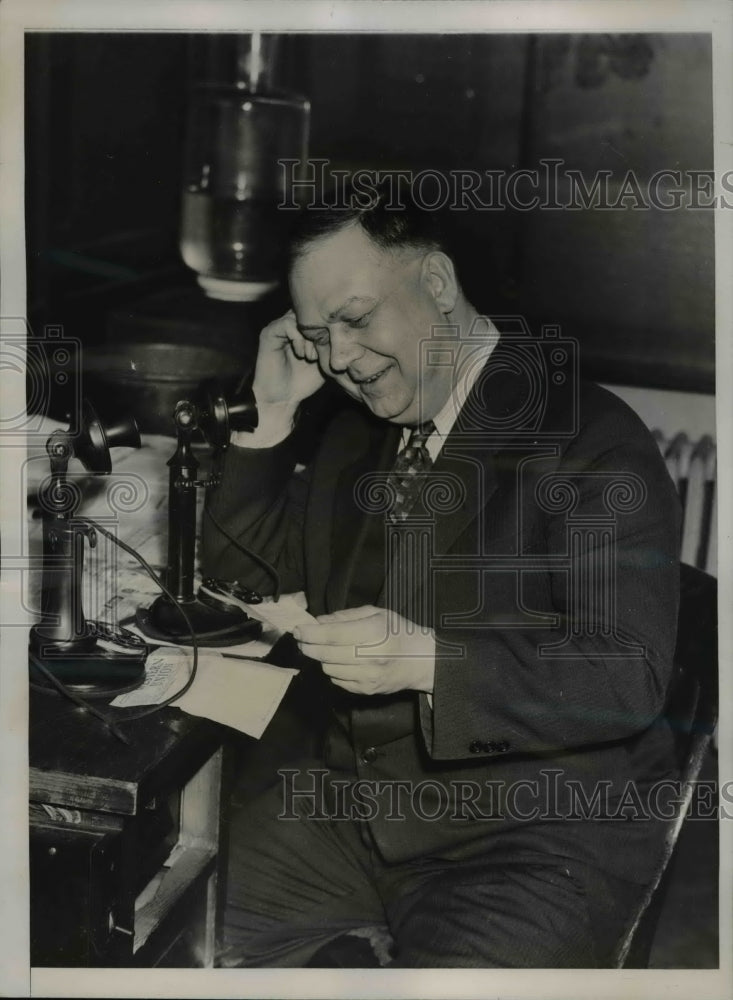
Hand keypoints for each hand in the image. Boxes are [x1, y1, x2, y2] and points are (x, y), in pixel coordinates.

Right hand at [252, 309, 324, 410]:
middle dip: (320, 332)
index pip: (319, 314)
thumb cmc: (303, 381)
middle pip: (310, 312)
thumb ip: (333, 345)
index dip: (329, 329)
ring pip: (299, 316)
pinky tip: (300, 354)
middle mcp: (291, 324)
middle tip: (322, 354)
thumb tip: (350, 333)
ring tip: (311, 357)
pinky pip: (286, 323)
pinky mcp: (269, 333)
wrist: (283, 398)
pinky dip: (297, 338)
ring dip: (309, 337)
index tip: (333, 350)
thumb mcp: (326, 361)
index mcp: (303, 329)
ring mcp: (279, 327)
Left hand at [293, 606, 434, 696]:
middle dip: (309, 646)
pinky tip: (341, 662)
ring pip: (328, 669)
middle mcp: (371, 656)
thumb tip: (318, 622)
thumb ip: (346, 616)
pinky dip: (334, 670)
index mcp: (374, 632)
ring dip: (322, 658)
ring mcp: (369, 676)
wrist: (422, 661)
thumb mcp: (377, 614)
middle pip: (326, 654)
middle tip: (302, 639)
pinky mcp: (367, 690)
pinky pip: (337, 681)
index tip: (298, 629)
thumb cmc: (398, 633)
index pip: (332, 635)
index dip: (310, 633)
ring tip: (327, 649)